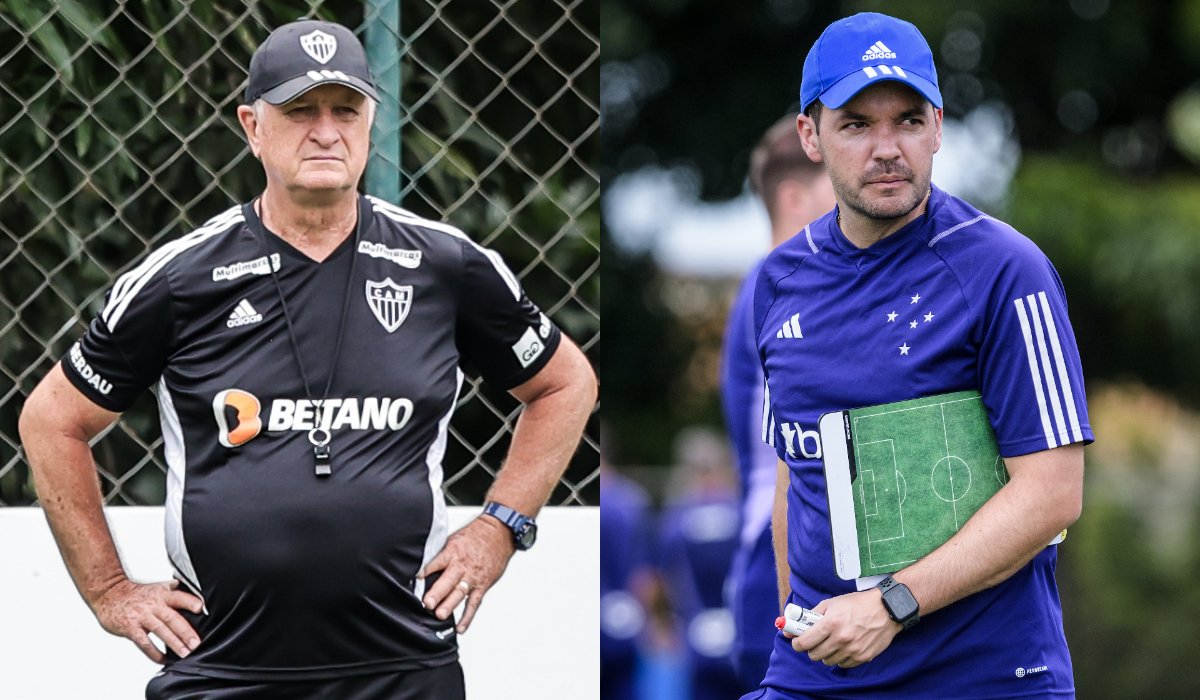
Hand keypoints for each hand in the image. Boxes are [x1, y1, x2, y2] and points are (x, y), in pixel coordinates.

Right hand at [91, 578, 203, 662]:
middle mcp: (154, 605)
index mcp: (162, 594)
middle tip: (196, 643)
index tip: (201, 609)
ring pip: (160, 630)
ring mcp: (142, 617)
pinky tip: (162, 659)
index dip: (190, 602)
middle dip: (185, 631)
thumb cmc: (134, 593)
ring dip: (174, 643)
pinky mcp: (130, 628)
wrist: (109, 594)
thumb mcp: (156, 587)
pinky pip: (144, 642)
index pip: (179, 597)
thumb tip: (190, 587)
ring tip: (184, 653)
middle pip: (172, 618)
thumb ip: (173, 589)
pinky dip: (153, 652)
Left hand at [417, 516, 515, 633]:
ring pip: (460, 593)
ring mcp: (473, 577)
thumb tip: (422, 568)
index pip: (436, 562)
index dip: (425, 571)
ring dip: (450, 605)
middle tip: (428, 603)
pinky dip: (468, 616)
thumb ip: (440, 555)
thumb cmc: (475, 535)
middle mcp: (462, 566)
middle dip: (438, 593)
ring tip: (440, 615)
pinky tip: (460, 627)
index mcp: (453, 552)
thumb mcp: (454, 539)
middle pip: (448, 581)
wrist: (499, 533)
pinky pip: (474, 603)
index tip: (415, 578)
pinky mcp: (482, 585)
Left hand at [786, 589, 900, 667]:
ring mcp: (853, 650)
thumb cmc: (857, 604)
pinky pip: (843, 664)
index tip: (798, 642)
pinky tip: (845, 647)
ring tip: (833, 642)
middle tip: (816, 641)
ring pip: (828, 661)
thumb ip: (809, 616)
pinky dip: (841, 658)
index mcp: (830, 623)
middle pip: (814, 655)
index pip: (804, 643)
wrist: (886, 609)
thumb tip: (790, 630)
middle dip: (812, 649)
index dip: (797, 643)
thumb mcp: (831, 603)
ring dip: (827, 653)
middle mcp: (841, 639)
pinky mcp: (863, 657)